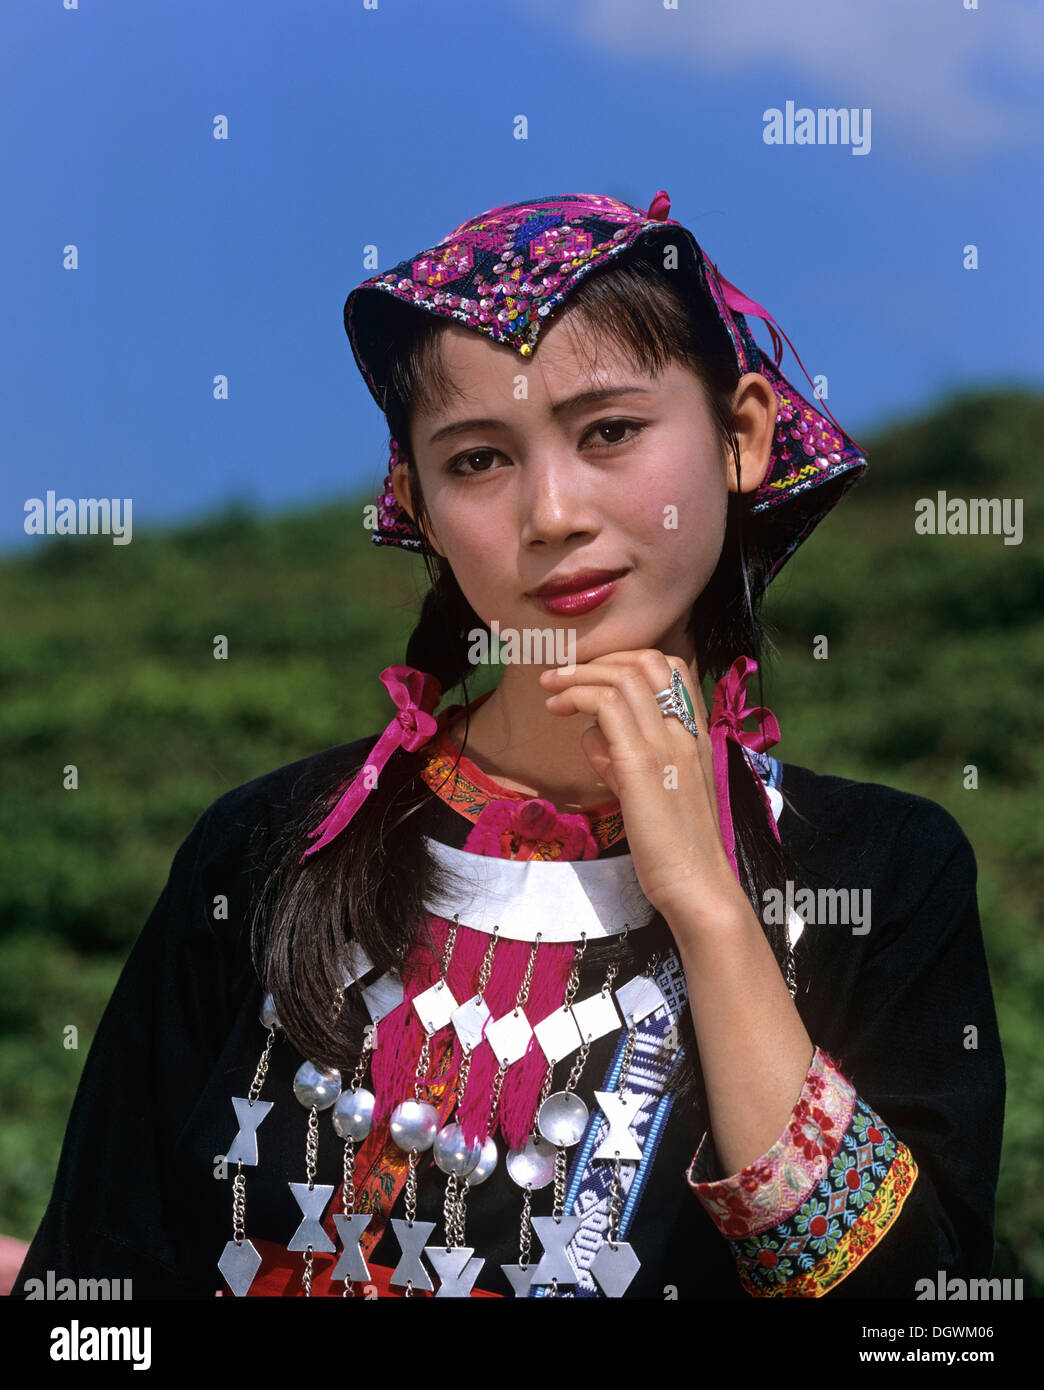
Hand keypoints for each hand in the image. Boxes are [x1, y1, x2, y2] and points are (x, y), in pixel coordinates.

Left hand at [539, 649, 745, 927]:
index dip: (627, 660)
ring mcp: (666, 744)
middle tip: (561, 674)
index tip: (593, 675)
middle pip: (648, 660)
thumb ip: (624, 760)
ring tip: (550, 689)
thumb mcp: (648, 792)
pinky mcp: (641, 763)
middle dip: (599, 659)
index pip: (673, 668)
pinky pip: (608, 706)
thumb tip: (593, 736)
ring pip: (624, 677)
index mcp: (695, 735)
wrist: (697, 884)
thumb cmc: (673, 847)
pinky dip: (578, 696)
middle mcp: (685, 731)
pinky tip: (558, 710)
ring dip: (578, 675)